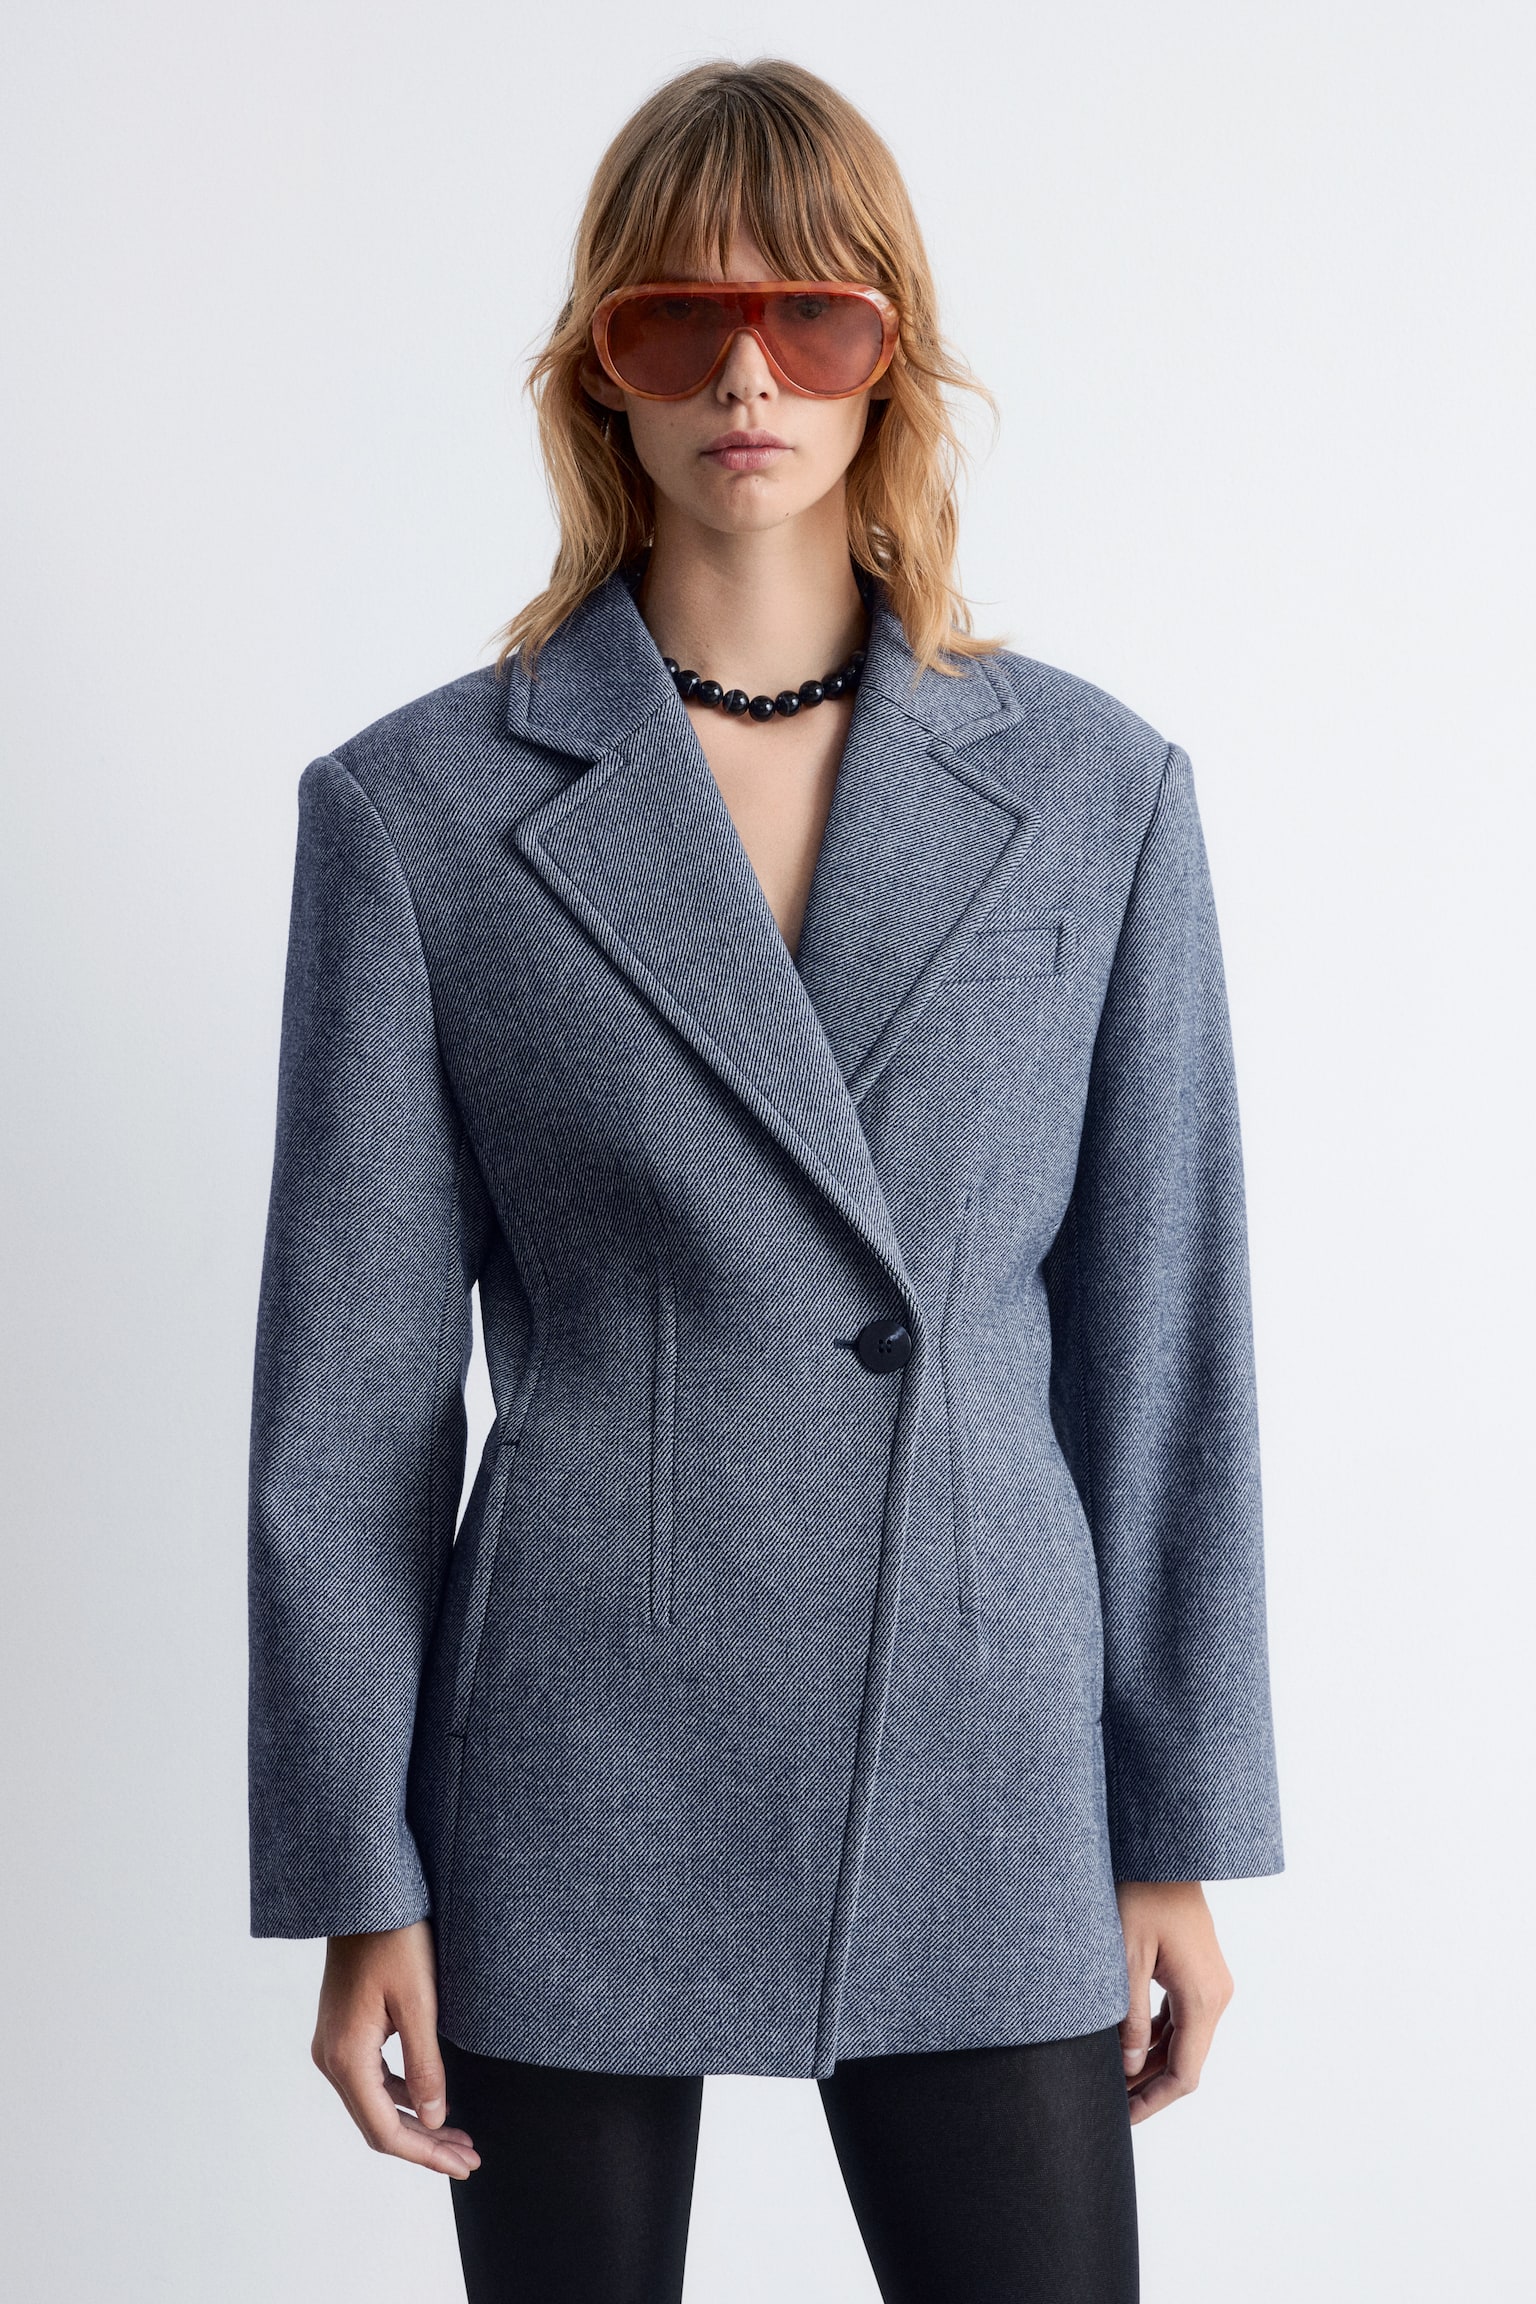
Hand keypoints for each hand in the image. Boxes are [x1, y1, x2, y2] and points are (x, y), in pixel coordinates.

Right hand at [311, 1919, 480, 2177]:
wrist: (364, 1898)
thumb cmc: (394, 1940)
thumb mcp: (420, 2003)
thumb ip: (425, 2065)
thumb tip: (435, 2118)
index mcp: (346, 2056)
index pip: (385, 2130)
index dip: (426, 2154)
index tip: (464, 2164)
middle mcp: (331, 2059)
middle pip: (378, 2124)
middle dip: (425, 2146)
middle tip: (469, 2158)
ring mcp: (333, 2047)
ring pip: (374, 2106)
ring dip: (416, 2124)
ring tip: (460, 2137)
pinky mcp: (342, 2034)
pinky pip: (371, 2081)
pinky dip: (402, 2098)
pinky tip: (431, 2101)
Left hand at [1113, 1881, 1233, 2125]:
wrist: (1164, 1851)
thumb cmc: (1140, 1894)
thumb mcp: (1125, 1956)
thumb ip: (1127, 2016)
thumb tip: (1127, 2068)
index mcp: (1202, 1998)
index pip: (1184, 2073)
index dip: (1152, 2101)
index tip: (1120, 2117)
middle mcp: (1215, 1995)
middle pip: (1184, 2061)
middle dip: (1146, 2085)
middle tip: (1106, 2102)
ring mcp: (1210, 1984)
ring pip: (1182, 2040)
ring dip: (1149, 2061)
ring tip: (1110, 2076)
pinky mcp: (1199, 1973)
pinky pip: (1180, 2018)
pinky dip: (1155, 2036)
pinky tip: (1125, 2043)